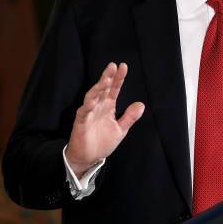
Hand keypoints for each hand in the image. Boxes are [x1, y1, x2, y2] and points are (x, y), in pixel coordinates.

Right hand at [64, 62, 144, 178]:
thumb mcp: (120, 129)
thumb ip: (130, 117)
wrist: (89, 158)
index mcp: (108, 106)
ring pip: (92, 97)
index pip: (114, 89)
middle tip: (113, 65)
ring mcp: (89, 113)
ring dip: (98, 88)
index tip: (123, 66)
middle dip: (107, 77)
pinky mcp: (81, 122)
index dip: (118, 78)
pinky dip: (88, 105)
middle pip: (103, 89)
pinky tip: (92, 100)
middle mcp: (98, 106)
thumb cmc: (102, 142)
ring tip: (106, 79)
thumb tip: (141, 104)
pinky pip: (84, 112)